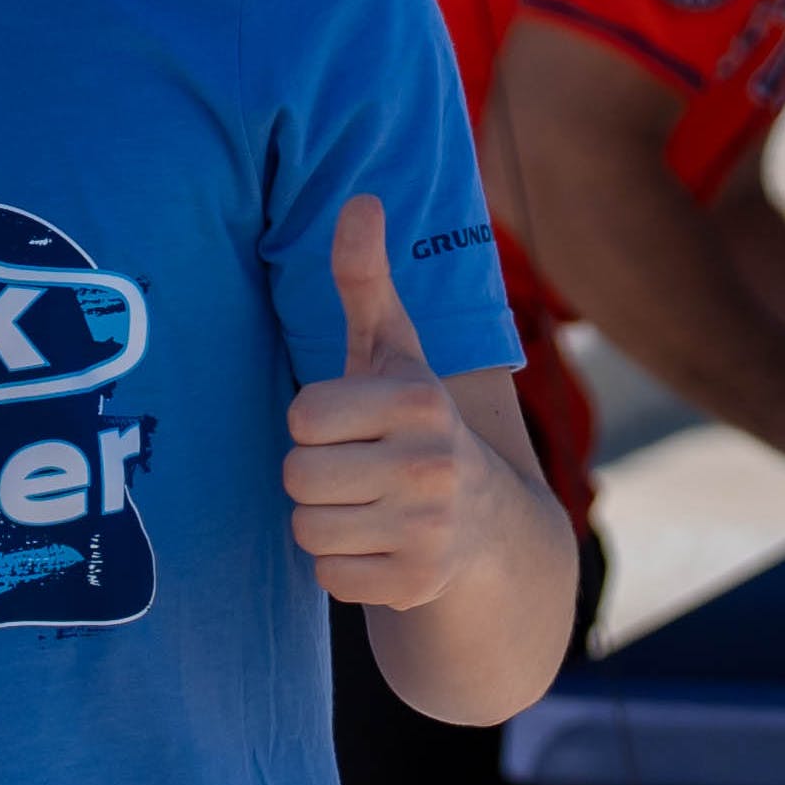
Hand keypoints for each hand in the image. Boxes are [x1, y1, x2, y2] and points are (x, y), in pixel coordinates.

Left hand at [286, 196, 504, 609]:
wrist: (486, 527)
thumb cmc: (414, 423)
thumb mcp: (392, 352)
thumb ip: (365, 280)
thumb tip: (360, 199)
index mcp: (422, 403)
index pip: (301, 416)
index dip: (316, 422)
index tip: (357, 425)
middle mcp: (434, 467)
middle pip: (297, 476)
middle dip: (316, 474)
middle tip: (361, 470)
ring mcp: (430, 532)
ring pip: (306, 530)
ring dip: (325, 521)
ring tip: (370, 506)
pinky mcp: (417, 585)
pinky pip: (328, 577)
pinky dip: (345, 567)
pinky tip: (383, 545)